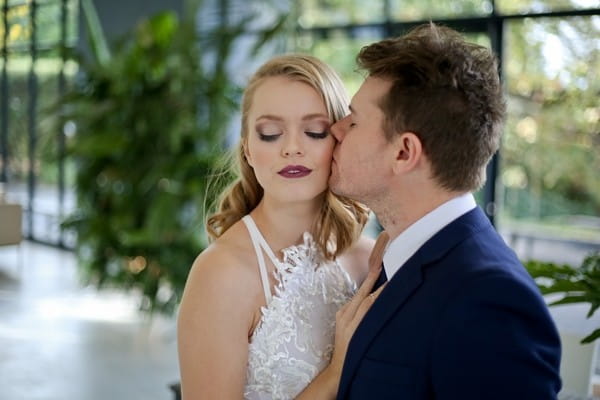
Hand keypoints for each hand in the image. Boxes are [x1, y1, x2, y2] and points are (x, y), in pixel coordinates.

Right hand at [329, 231, 389, 377]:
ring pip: (371, 290)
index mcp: (350, 306)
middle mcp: (351, 307)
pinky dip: (379, 296)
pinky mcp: (355, 325)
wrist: (338, 371)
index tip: (385, 241)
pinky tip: (389, 287)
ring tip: (391, 254)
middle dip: (378, 256)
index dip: (376, 259)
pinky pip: (370, 308)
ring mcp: (353, 316)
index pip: (367, 277)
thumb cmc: (349, 350)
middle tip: (387, 235)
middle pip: (368, 276)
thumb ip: (366, 313)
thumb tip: (383, 299)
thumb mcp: (354, 326)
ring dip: (380, 272)